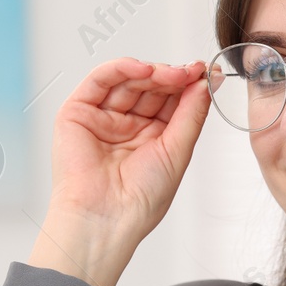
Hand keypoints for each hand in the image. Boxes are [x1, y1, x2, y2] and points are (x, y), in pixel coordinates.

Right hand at [30, 58, 211, 285]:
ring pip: (128, 80)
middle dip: (174, 76)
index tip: (208, 74)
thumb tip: (205, 83)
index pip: (171, 101)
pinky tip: (144, 69)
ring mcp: (103, 117)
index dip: (189, 86)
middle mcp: (127, 125)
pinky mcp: (78, 111)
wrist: (108, 217)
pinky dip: (122, 68)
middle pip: (151, 87)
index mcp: (152, 137)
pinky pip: (100, 80)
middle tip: (193, 71)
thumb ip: (191, 114)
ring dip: (153, 71)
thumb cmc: (141, 198)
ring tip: (175, 73)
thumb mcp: (177, 151)